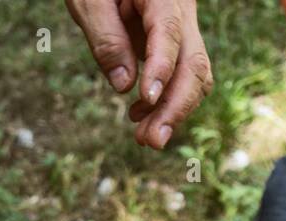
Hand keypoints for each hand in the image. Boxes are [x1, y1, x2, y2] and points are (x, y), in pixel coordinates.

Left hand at [66, 0, 212, 148]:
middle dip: (175, 105)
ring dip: (174, 110)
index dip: (161, 68)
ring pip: (195, 74)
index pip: (167, 32)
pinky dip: (168, 100)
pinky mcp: (177, 43)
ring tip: (145, 138)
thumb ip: (106, 39)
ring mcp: (184, 28)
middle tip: (151, 141)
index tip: (146, 100)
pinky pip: (183, 74)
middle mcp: (182, 10)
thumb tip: (125, 86)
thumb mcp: (89, 2)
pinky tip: (140, 115)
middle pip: (194, 61)